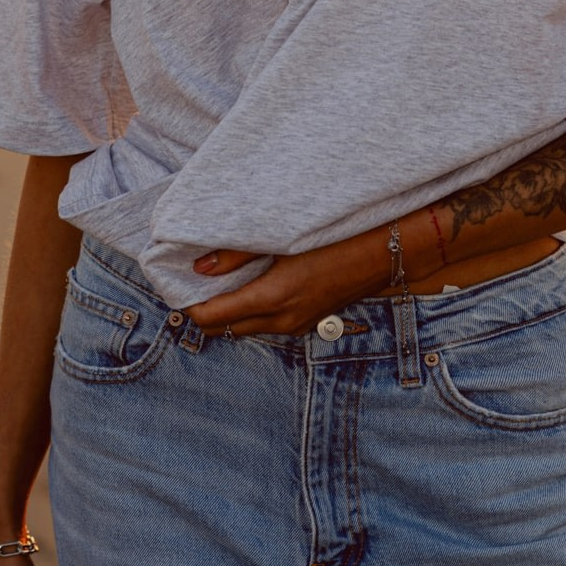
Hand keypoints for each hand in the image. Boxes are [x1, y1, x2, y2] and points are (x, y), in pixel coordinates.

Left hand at [186, 230, 389, 336]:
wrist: (388, 250)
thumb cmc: (338, 236)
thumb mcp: (285, 238)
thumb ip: (238, 253)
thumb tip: (200, 267)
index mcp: (274, 298)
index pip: (213, 317)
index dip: (190, 306)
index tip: (177, 287)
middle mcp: (283, 319)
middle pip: (225, 329)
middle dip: (205, 312)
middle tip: (192, 285)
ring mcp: (298, 324)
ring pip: (247, 328)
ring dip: (228, 313)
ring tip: (219, 284)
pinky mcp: (309, 321)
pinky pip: (268, 324)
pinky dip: (251, 312)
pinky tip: (251, 286)